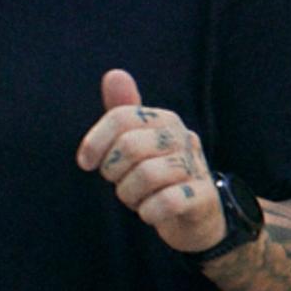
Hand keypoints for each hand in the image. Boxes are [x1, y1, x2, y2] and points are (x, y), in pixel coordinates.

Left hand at [81, 68, 230, 255]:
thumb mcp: (138, 142)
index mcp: (165, 121)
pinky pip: (166, 202)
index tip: (86, 163)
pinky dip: (149, 211)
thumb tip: (114, 74)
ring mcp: (197, 167)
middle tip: (121, 182)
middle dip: (113, 172)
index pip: (121, 118)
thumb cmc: (158, 176)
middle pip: (130, 146)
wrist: (195, 216)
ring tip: (137, 198)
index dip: (95, 142)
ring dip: (130, 194)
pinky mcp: (203, 197)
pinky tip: (150, 212)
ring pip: (147, 175)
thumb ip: (124, 112)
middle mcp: (184, 138)